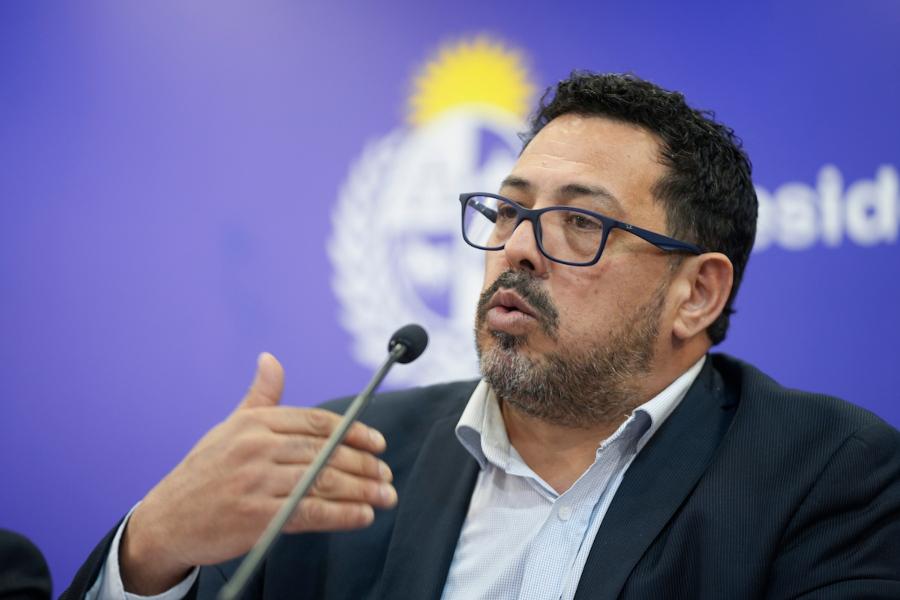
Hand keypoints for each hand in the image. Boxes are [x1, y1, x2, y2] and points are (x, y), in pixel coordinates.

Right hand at [119, 353, 395, 594]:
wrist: (166, 521)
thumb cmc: (205, 472)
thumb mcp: (229, 428)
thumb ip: (260, 396)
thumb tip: (270, 359)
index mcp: (254, 424)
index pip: (316, 422)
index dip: (353, 431)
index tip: (378, 442)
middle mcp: (256, 448)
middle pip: (325, 452)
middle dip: (363, 463)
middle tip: (387, 472)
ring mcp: (255, 482)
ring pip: (322, 482)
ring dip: (362, 489)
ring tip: (386, 495)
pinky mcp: (256, 517)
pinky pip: (310, 512)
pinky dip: (342, 515)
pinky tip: (364, 515)